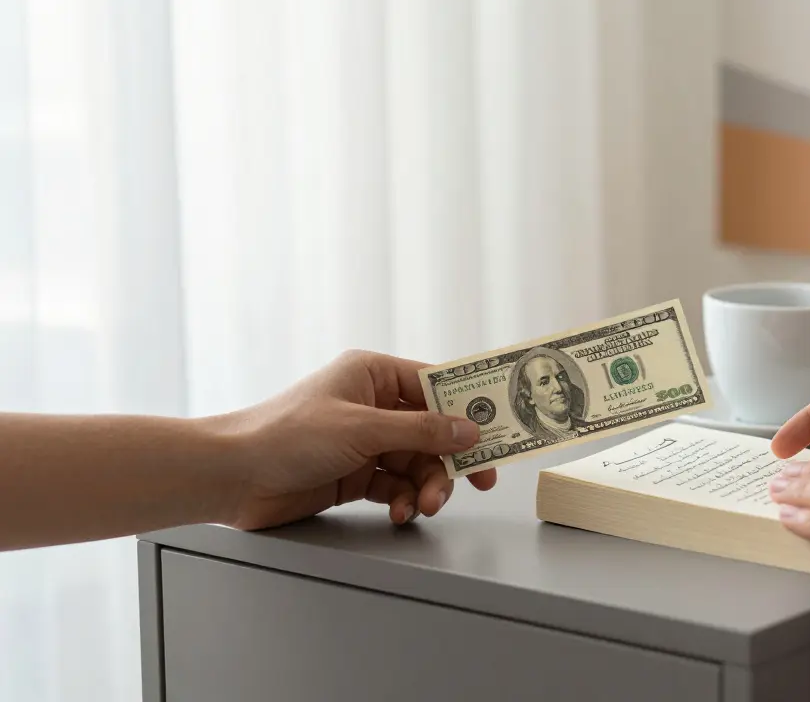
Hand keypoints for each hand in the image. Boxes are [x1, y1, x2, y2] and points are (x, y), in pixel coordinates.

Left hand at [214, 349, 496, 530]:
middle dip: (450, 459)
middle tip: (476, 481)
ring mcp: (364, 441)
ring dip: (428, 485)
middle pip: (433, 430)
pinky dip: (404, 499)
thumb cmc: (285, 435)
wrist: (232, 476)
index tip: (500, 427)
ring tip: (426, 505)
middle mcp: (372, 405)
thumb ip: (421, 431)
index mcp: (373, 375)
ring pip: (417, 463)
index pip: (435, 386)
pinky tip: (402, 511)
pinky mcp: (354, 474)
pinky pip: (396, 485)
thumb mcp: (362, 429)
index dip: (469, 407)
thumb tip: (469, 430)